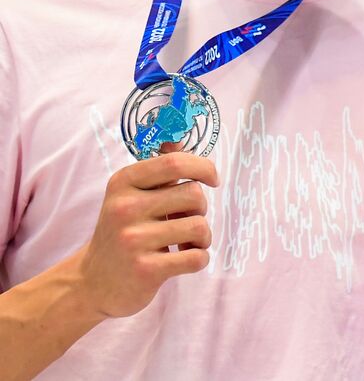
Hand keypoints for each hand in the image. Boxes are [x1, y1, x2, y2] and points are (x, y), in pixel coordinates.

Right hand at [76, 151, 218, 318]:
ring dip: (202, 237)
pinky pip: (197, 257)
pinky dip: (199, 258)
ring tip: (184, 242)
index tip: (213, 179)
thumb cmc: (121, 232)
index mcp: (123, 183)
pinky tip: (183, 259)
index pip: (175, 163)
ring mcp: (133, 240)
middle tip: (185, 220)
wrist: (90, 283)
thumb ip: (157, 169)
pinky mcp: (145, 270)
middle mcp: (125, 208)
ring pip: (200, 226)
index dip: (204, 167)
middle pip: (194, 194)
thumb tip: (178, 140)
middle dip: (200, 208)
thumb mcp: (130, 195)